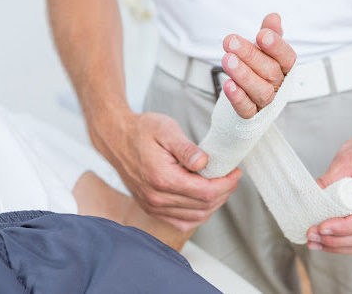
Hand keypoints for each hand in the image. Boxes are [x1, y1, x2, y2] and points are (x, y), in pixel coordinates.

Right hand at [89, 110, 241, 231]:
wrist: (116, 137)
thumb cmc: (141, 131)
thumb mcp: (166, 130)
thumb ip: (186, 148)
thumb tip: (204, 162)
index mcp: (162, 178)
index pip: (206, 192)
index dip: (226, 184)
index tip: (235, 172)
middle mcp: (156, 197)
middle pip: (204, 207)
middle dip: (224, 192)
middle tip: (231, 176)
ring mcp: (153, 206)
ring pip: (195, 217)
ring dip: (213, 204)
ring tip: (220, 185)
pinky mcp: (151, 208)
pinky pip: (181, 222)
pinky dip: (198, 214)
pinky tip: (203, 199)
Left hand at [221, 13, 296, 117]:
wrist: (244, 99)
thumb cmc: (256, 71)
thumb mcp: (263, 50)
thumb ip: (269, 34)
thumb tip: (273, 18)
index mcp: (284, 68)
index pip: (287, 58)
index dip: (276, 47)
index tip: (261, 35)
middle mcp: (278, 86)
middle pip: (270, 72)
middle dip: (250, 56)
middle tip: (231, 42)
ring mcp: (266, 102)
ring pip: (260, 91)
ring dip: (243, 75)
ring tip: (227, 60)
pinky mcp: (251, 115)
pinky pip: (246, 109)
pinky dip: (238, 98)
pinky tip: (228, 85)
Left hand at [307, 125, 351, 255]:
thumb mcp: (350, 156)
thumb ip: (332, 177)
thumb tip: (311, 195)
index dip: (344, 227)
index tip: (321, 226)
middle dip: (336, 241)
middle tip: (311, 236)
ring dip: (339, 247)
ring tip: (315, 242)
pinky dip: (346, 243)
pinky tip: (328, 240)